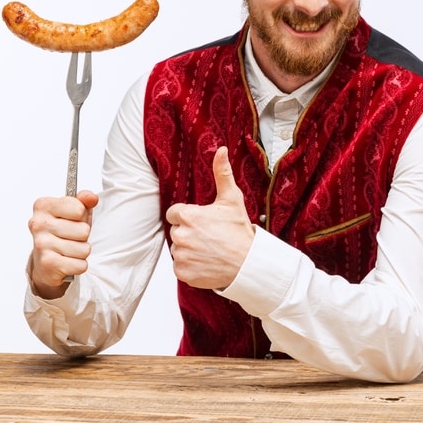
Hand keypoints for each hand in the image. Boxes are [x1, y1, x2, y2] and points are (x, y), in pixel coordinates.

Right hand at [26, 190, 97, 298]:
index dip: (82, 216)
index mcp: (43, 206)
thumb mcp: (73, 212)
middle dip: (83, 236)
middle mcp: (38, 224)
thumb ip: (84, 200)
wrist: (45, 263)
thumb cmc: (62, 233)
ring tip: (69, 250)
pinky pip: (80, 265)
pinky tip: (67, 262)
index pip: (79, 208)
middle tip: (70, 238)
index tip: (73, 219)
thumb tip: (91, 198)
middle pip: (84, 230)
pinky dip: (79, 266)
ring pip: (84, 249)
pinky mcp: (48, 264)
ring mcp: (41, 244)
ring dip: (81, 252)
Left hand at [166, 146, 255, 289]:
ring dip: (189, 250)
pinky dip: (190, 266)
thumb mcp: (231, 199)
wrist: (248, 263)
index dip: (188, 217)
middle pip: (176, 232)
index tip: (202, 222)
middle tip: (209, 236)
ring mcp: (181, 256)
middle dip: (189, 233)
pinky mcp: (183, 273)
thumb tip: (221, 150)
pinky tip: (206, 262)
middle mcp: (180, 236)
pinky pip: (180, 267)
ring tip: (209, 250)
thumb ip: (222, 173)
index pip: (175, 214)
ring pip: (178, 250)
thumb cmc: (239, 231)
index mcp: (187, 216)